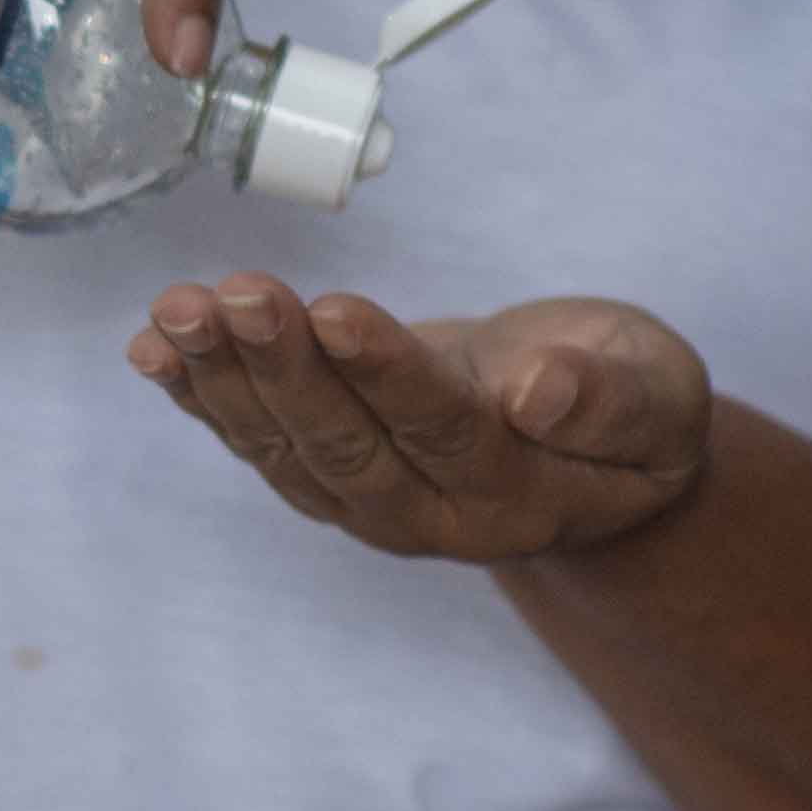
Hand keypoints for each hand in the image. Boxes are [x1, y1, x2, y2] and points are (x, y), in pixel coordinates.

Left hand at [130, 281, 710, 568]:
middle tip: (238, 294)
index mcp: (518, 494)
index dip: (384, 373)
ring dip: (226, 375)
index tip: (333, 310)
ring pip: (286, 446)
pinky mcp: (327, 477)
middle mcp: (431, 516)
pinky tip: (153, 348)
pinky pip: (257, 440)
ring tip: (182, 307)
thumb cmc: (631, 404)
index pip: (441, 430)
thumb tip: (539, 392)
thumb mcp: (659, 394)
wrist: (590, 452)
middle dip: (283, 366)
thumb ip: (611, 401)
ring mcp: (369, 504)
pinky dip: (201, 393)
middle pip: (345, 444)